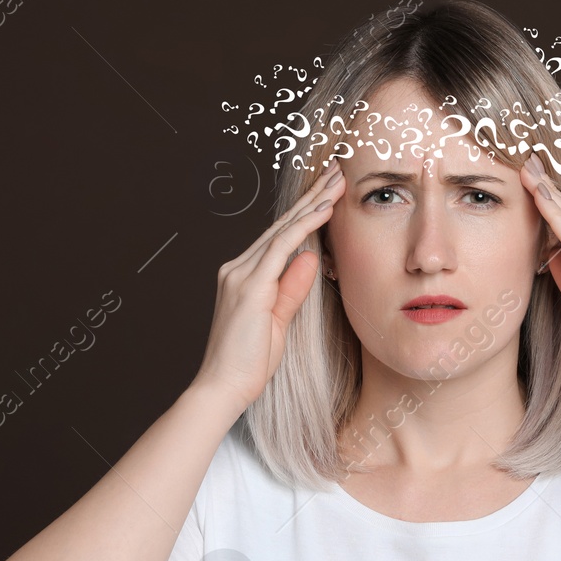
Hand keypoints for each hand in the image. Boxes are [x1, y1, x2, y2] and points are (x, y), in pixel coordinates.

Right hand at [192, 162, 343, 413]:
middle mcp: (238, 268)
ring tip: (337, 182)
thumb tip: (310, 257)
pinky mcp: (250, 286)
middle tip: (336, 172)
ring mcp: (240, 275)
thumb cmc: (247, 363)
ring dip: (312, 204)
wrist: (223, 387)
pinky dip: (304, 227)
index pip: (280, 236)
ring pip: (283, 229)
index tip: (328, 193)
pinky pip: (281, 248)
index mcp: (244, 276)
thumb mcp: (278, 322)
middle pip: (281, 224)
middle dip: (311, 197)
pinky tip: (323, 210)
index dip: (305, 212)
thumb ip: (292, 289)